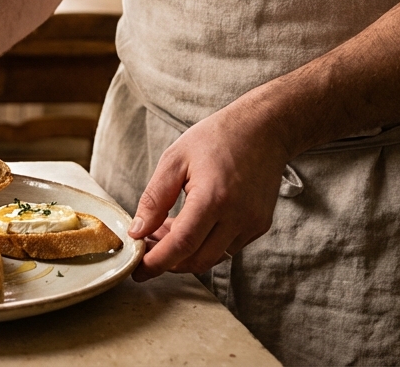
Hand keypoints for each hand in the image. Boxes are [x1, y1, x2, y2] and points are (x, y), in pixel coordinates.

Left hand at [127, 98, 290, 281]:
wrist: (263, 129)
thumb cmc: (216, 138)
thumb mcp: (174, 160)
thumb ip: (154, 198)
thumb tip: (137, 231)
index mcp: (213, 198)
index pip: (182, 245)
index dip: (157, 262)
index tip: (138, 270)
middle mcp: (238, 216)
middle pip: (197, 260)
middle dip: (168, 260)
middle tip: (147, 245)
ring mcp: (252, 223)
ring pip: (213, 257)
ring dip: (186, 253)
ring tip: (166, 229)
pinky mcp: (260, 225)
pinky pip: (227, 248)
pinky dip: (205, 245)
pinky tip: (190, 224)